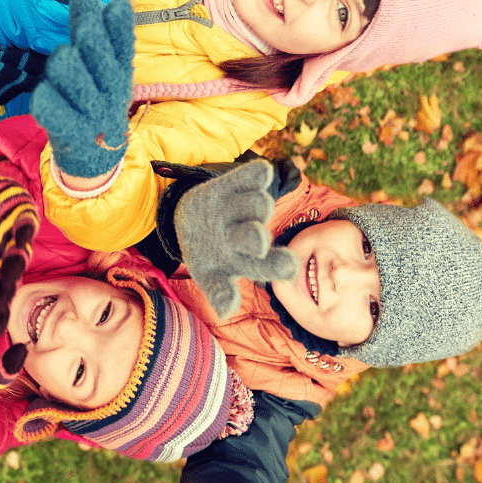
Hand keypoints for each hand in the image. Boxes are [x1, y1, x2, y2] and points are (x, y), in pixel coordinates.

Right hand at [0, 169, 40, 330]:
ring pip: (20, 254)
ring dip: (16, 262)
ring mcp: (19, 240)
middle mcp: (9, 261)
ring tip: (10, 276)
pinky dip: (24, 227)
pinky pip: (26, 224)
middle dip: (4, 295)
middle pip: (8, 280)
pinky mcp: (26, 219)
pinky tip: (23, 230)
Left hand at [31, 0, 134, 179]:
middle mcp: (110, 91)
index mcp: (119, 71)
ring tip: (61, 61)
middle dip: (91, 39)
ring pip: (72, 76)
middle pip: (98, 56)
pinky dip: (48, 102)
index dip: (119, 26)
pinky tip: (43, 92)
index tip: (116, 5)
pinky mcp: (69, 132)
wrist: (96, 152)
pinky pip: (54, 113)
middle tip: (85, 30)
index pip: (122, 44)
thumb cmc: (94, 95)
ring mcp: (91, 113)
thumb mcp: (98, 64)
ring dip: (64, 64)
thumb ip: (89, 27)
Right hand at [175, 162, 299, 319]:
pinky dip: (255, 173)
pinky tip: (263, 170)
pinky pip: (248, 177)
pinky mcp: (235, 184)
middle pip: (260, 233)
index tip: (290, 267)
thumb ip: (218, 292)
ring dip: (252, 206)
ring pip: (257, 204)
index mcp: (252, 259)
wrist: (191, 221)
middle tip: (258, 241)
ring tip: (240, 209)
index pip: (270, 264)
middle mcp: (254, 232)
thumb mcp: (208, 275)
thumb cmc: (206, 255)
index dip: (280, 265)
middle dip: (258, 236)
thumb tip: (225, 312)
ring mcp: (247, 207)